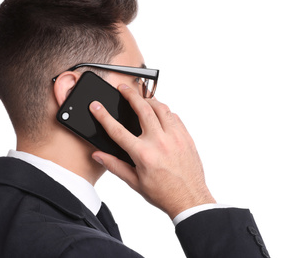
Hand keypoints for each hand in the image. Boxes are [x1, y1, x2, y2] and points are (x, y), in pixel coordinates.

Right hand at [90, 84, 215, 219]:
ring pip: (161, 108)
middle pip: (142, 109)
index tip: (96, 106)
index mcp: (143, 154)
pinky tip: (160, 114)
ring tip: (142, 98)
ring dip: (149, 100)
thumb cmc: (163, 193)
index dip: (103, 116)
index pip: (117, 130)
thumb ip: (115, 166)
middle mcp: (159, 142)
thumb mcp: (135, 182)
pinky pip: (174, 117)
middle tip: (124, 88)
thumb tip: (98, 155)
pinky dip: (165, 112)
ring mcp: (175, 137)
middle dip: (130, 95)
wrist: (190, 199)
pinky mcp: (186, 137)